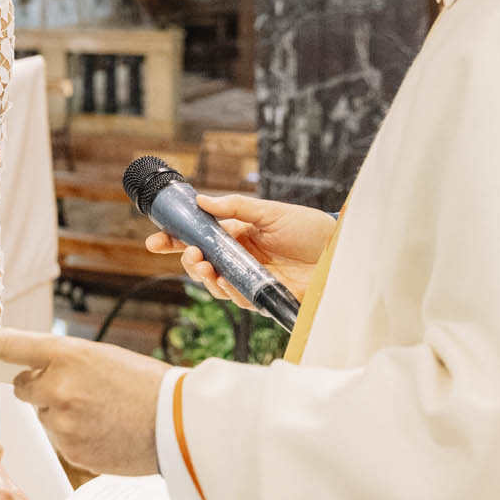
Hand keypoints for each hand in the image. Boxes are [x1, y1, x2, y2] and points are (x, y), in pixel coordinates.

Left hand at [0, 330, 169, 476]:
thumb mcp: (102, 357)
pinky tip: (105, 430)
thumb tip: (30, 370)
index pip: (11, 345)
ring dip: (62, 414)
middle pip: (23, 386)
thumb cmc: (146, 387)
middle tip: (78, 389)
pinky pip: (61, 439)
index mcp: (67, 354)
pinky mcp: (70, 451)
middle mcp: (58, 386)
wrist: (180, 424)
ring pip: (44, 415)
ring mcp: (62, 422)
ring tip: (102, 412)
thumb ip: (63, 361)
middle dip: (40, 387)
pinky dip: (76, 436)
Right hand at [143, 193, 335, 308]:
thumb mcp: (271, 212)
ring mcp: (252, 278)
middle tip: (188, 253)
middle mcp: (242, 258)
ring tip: (203, 265)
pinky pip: (239, 298)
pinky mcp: (265, 296)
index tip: (154, 242)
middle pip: (203, 264)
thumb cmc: (312, 230)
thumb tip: (202, 201)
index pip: (201, 238)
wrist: (344, 253)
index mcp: (239, 235)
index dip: (176, 241)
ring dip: (203, 276)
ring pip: (216, 284)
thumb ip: (236, 208)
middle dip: (187, 260)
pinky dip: (227, 290)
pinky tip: (224, 281)